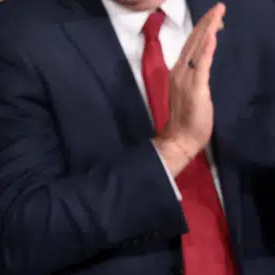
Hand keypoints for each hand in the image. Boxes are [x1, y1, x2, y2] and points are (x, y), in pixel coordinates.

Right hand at [156, 4, 223, 170]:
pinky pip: (201, 64)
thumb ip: (194, 76)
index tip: (212, 15)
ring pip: (197, 49)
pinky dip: (206, 49)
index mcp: (178, 73)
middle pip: (194, 42)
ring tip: (217, 14)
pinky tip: (211, 35)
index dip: (201, 29)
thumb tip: (201, 62)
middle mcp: (179, 72)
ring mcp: (186, 79)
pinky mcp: (196, 88)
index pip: (191, 46)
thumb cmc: (186, 120)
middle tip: (218, 7)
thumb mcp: (191, 93)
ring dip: (207, 29)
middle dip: (206, 23)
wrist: (179, 140)